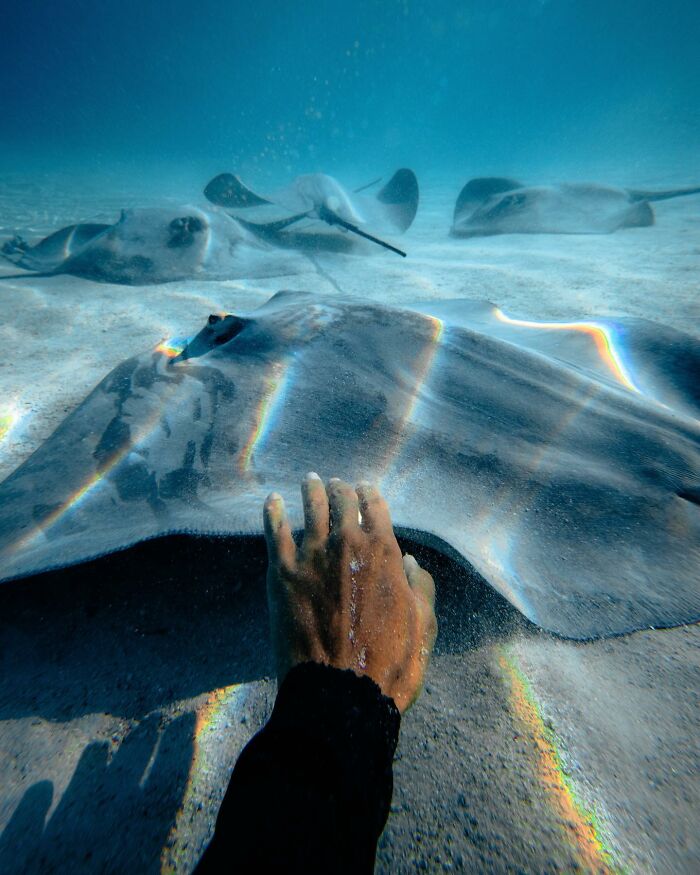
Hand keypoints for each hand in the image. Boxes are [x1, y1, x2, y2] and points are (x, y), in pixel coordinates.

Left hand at [263, 474, 436, 712]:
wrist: (340, 693)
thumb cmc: (389, 665)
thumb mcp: (423, 626)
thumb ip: (422, 588)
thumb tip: (412, 563)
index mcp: (384, 552)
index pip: (376, 507)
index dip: (371, 494)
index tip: (366, 488)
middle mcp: (347, 544)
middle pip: (343, 502)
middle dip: (342, 489)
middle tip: (337, 483)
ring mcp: (311, 556)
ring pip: (311, 508)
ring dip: (312, 489)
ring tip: (311, 480)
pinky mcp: (282, 574)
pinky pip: (274, 532)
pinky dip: (273, 512)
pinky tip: (272, 500)